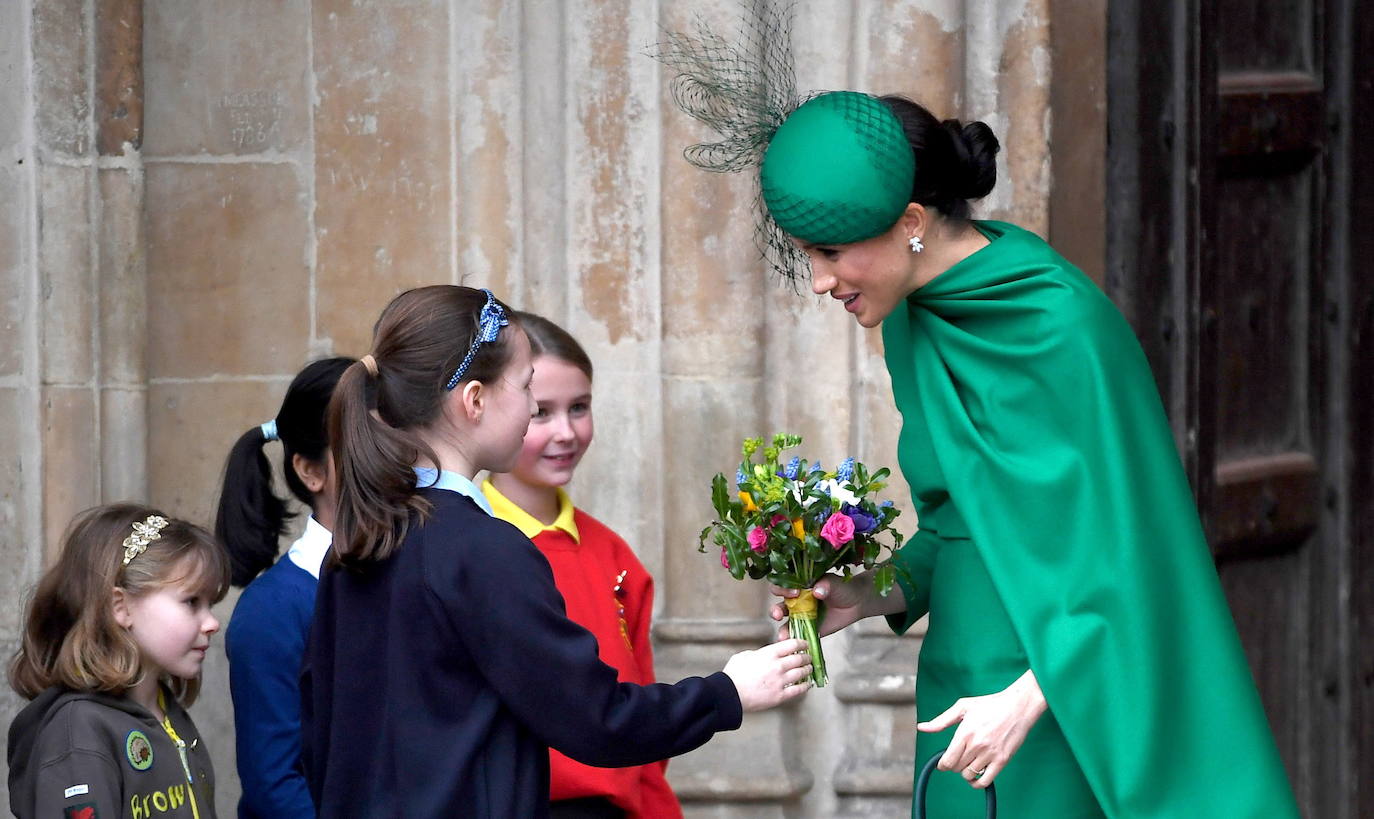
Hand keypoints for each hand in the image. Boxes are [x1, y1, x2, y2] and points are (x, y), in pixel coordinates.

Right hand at [722, 638, 811, 711]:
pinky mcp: (780, 696)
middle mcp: (778, 666)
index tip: (805, 644)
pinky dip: (805, 686)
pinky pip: (798, 689)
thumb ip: (758, 653)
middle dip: (806, 657)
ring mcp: (780, 681)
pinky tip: (807, 684)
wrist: (730, 694)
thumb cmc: (734, 675)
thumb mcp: (745, 655)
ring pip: (802, 673)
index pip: (792, 644)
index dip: (802, 643)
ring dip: (807, 669)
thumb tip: (764, 654)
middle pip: (800, 658)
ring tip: (809, 668)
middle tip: (808, 657)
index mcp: (769, 654)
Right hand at [767, 573, 900, 637]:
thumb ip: (826, 585)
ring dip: (781, 629)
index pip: (782, 586)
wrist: (855, 603)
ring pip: (784, 623)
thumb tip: (817, 591)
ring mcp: (800, 617)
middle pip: (778, 606)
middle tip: (779, 613)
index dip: (783, 589)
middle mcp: (796, 602)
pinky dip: (793, 640)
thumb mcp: (834, 583)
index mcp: (798, 586)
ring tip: (783, 635)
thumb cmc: (842, 588)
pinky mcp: (808, 629)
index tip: (795, 592)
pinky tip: (792, 643)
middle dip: (775, 610)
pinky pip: (797, 635)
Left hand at [917, 669, 1046, 788]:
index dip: (942, 765)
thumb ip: (941, 721)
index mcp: (965, 733)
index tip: (943, 763)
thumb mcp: (963, 707)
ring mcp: (990, 754)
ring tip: (968, 762)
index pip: (948, 760)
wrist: (1018, 707)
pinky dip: (977, 783)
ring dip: (965, 772)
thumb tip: (921, 727)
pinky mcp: (1002, 760)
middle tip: (958, 757)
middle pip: (957, 768)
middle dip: (954, 765)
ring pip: (969, 775)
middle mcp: (976, 745)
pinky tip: (975, 777)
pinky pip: (985, 781)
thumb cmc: (990, 704)